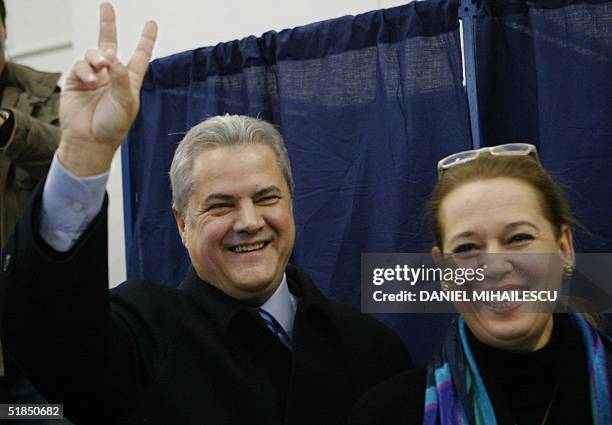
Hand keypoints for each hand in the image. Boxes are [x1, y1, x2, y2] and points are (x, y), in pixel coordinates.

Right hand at [58, 3, 156, 175]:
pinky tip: (89, 81)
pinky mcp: (76, 80)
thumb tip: (111, 55)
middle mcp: (112, 76)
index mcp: (130, 81)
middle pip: (110, 44)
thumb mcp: (124, 101)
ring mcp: (93, 77)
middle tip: (106, 7)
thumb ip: (120, 77)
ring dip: (96, 59)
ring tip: (99, 71)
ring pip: (93, 54)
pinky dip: (84, 70)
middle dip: (107, 24)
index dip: (146, 40)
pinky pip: (79, 65)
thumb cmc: (113, 126)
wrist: (90, 140)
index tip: (151, 23)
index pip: (140, 55)